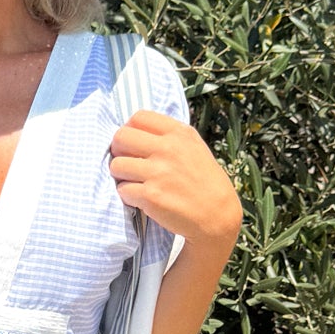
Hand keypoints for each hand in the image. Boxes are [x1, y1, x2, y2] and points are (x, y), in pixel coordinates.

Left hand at [108, 110, 241, 250]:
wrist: (217, 215)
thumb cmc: (204, 181)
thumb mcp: (194, 147)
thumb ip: (169, 137)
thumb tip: (135, 132)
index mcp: (179, 133)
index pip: (138, 118)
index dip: (129, 130)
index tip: (132, 144)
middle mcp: (168, 149)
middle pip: (121, 137)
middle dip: (118, 151)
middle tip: (127, 164)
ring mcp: (158, 172)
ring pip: (117, 165)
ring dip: (121, 176)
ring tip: (134, 183)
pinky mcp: (151, 196)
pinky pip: (122, 190)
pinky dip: (128, 196)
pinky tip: (141, 198)